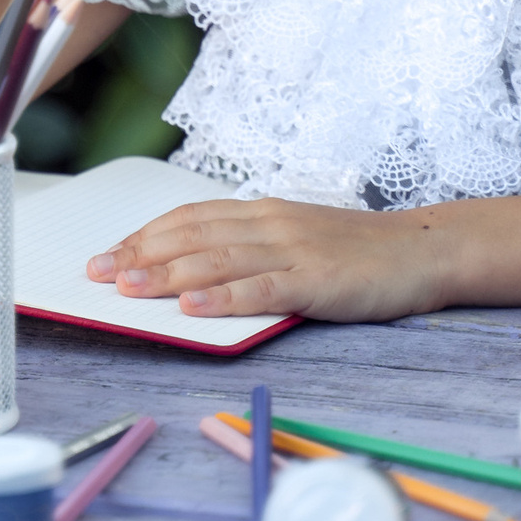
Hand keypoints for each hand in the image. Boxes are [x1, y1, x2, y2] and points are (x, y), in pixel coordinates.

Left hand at [84, 196, 452, 322]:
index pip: (190, 219)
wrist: (423, 250)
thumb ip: (250, 247)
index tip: (106, 255)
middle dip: (140, 254)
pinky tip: (192, 308)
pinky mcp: (317, 280)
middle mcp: (271, 223)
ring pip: (218, 260)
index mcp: (263, 212)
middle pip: (193, 236)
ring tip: (127, 287)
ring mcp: (294, 250)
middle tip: (97, 273)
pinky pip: (262, 289)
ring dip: (168, 274)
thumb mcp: (296, 238)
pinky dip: (223, 298)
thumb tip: (193, 271)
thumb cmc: (356, 252)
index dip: (144, 236)